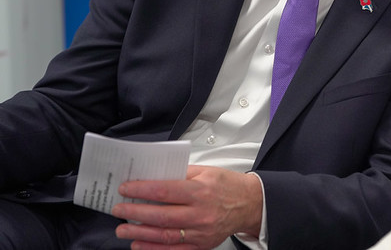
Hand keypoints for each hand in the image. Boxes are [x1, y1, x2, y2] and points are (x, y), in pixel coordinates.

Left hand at [112, 165, 262, 248]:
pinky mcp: (201, 245)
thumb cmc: (227, 185)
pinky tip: (139, 244)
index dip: (142, 190)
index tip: (126, 188)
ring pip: (164, 235)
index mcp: (201, 190)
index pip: (165, 191)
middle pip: (161, 215)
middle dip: (136, 212)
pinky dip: (153, 249)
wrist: (249, 204)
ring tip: (123, 229)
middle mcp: (201, 213)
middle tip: (118, 209)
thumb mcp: (206, 171)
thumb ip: (180, 173)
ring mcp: (201, 231)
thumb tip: (153, 176)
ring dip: (139, 233)